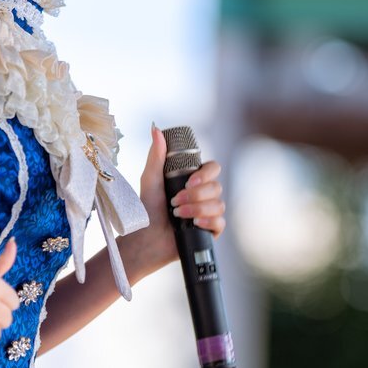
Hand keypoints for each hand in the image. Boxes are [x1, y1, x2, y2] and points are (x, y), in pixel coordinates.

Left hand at [121, 125, 226, 278]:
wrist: (146, 238)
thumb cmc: (147, 208)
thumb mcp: (150, 178)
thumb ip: (156, 155)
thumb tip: (156, 129)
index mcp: (194, 180)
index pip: (213, 169)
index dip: (205, 174)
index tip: (190, 182)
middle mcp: (204, 195)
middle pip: (217, 187)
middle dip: (196, 195)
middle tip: (175, 202)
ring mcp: (208, 213)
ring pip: (219, 205)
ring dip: (197, 209)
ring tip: (178, 215)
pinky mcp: (210, 231)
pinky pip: (220, 222)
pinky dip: (207, 222)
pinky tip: (194, 224)